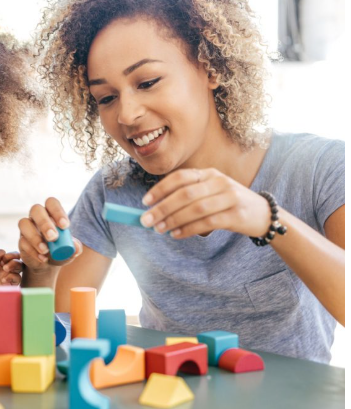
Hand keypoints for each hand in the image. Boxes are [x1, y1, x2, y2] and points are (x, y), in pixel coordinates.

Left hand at [0, 249, 22, 311]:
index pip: (1, 253)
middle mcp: (4, 268)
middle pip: (14, 255)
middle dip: (10, 255)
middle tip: (3, 261)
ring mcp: (9, 276)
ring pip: (19, 264)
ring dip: (13, 264)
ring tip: (5, 269)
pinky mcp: (13, 285)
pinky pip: (18, 277)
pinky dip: (12, 276)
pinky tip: (4, 280)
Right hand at [18, 197, 82, 272]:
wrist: (48, 265)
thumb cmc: (61, 251)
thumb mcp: (71, 250)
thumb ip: (75, 247)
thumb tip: (76, 247)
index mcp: (51, 213)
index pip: (51, 203)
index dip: (57, 211)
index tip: (65, 226)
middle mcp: (37, 217)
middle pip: (36, 209)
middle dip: (44, 223)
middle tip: (53, 237)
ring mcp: (27, 228)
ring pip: (24, 223)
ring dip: (35, 237)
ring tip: (45, 250)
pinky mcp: (21, 241)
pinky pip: (22, 242)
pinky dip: (33, 251)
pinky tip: (42, 258)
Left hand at [139, 167, 270, 238]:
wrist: (263, 214)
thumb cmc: (227, 204)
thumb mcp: (210, 193)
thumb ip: (187, 197)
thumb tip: (155, 209)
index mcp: (208, 174)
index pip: (180, 177)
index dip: (160, 189)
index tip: (144, 201)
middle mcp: (219, 181)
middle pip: (185, 194)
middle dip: (162, 207)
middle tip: (146, 220)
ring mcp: (230, 197)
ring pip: (195, 208)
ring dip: (174, 220)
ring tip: (159, 229)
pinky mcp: (236, 214)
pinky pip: (207, 222)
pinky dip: (189, 229)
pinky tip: (176, 234)